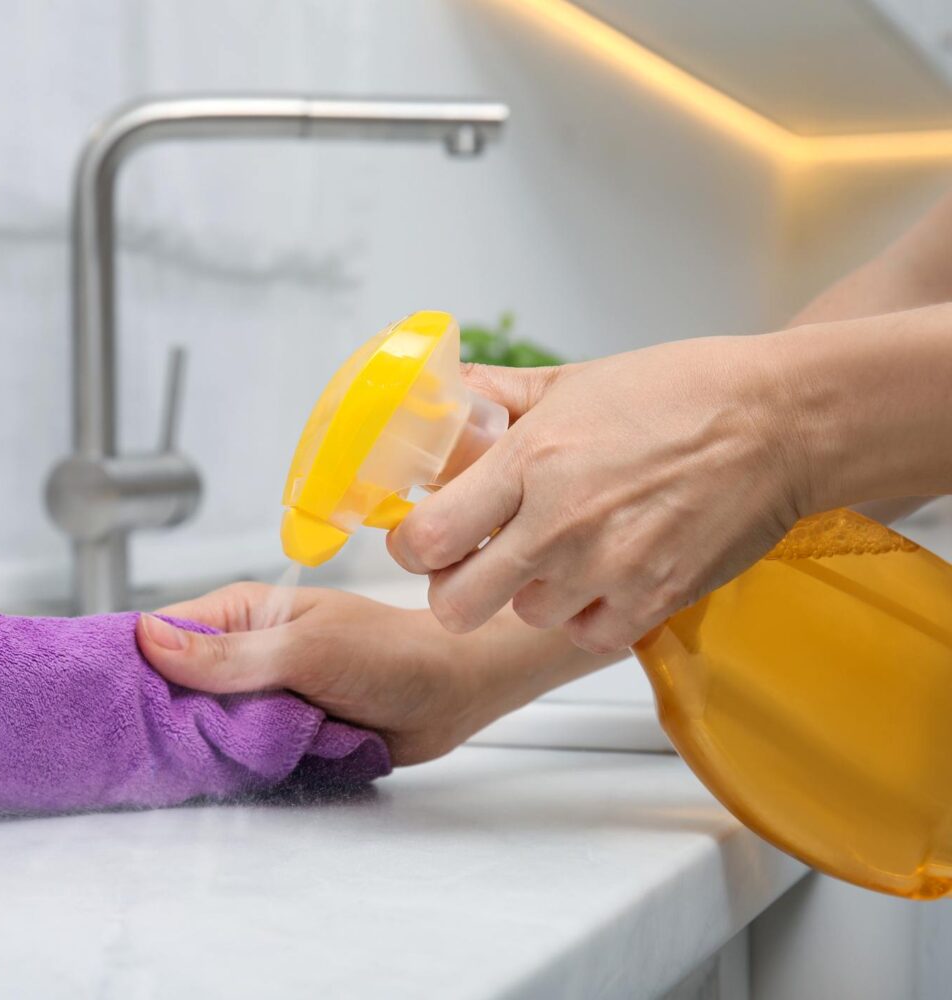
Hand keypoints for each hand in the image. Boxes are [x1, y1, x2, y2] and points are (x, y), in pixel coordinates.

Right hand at [137, 582, 610, 765]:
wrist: (452, 694)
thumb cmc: (390, 653)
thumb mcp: (305, 648)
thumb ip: (231, 653)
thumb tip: (148, 638)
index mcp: (242, 613)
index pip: (162, 633)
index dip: (130, 663)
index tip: (97, 699)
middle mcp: (243, 653)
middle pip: (173, 688)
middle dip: (158, 715)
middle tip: (126, 750)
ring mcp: (259, 697)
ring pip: (201, 728)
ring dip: (195, 747)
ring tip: (165, 769)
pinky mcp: (278, 736)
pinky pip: (234, 756)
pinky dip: (226, 768)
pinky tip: (206, 781)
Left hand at [387, 335, 804, 653]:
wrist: (779, 422)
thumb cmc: (680, 393)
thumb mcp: (571, 379)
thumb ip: (493, 398)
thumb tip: (438, 402)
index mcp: (531, 461)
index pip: (426, 539)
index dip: (411, 546)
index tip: (423, 536)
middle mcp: (561, 525)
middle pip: (456, 605)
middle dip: (454, 587)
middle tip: (474, 560)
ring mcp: (609, 570)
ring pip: (523, 617)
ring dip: (529, 592)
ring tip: (562, 549)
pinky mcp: (654, 602)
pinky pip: (584, 635)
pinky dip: (585, 613)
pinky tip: (603, 572)